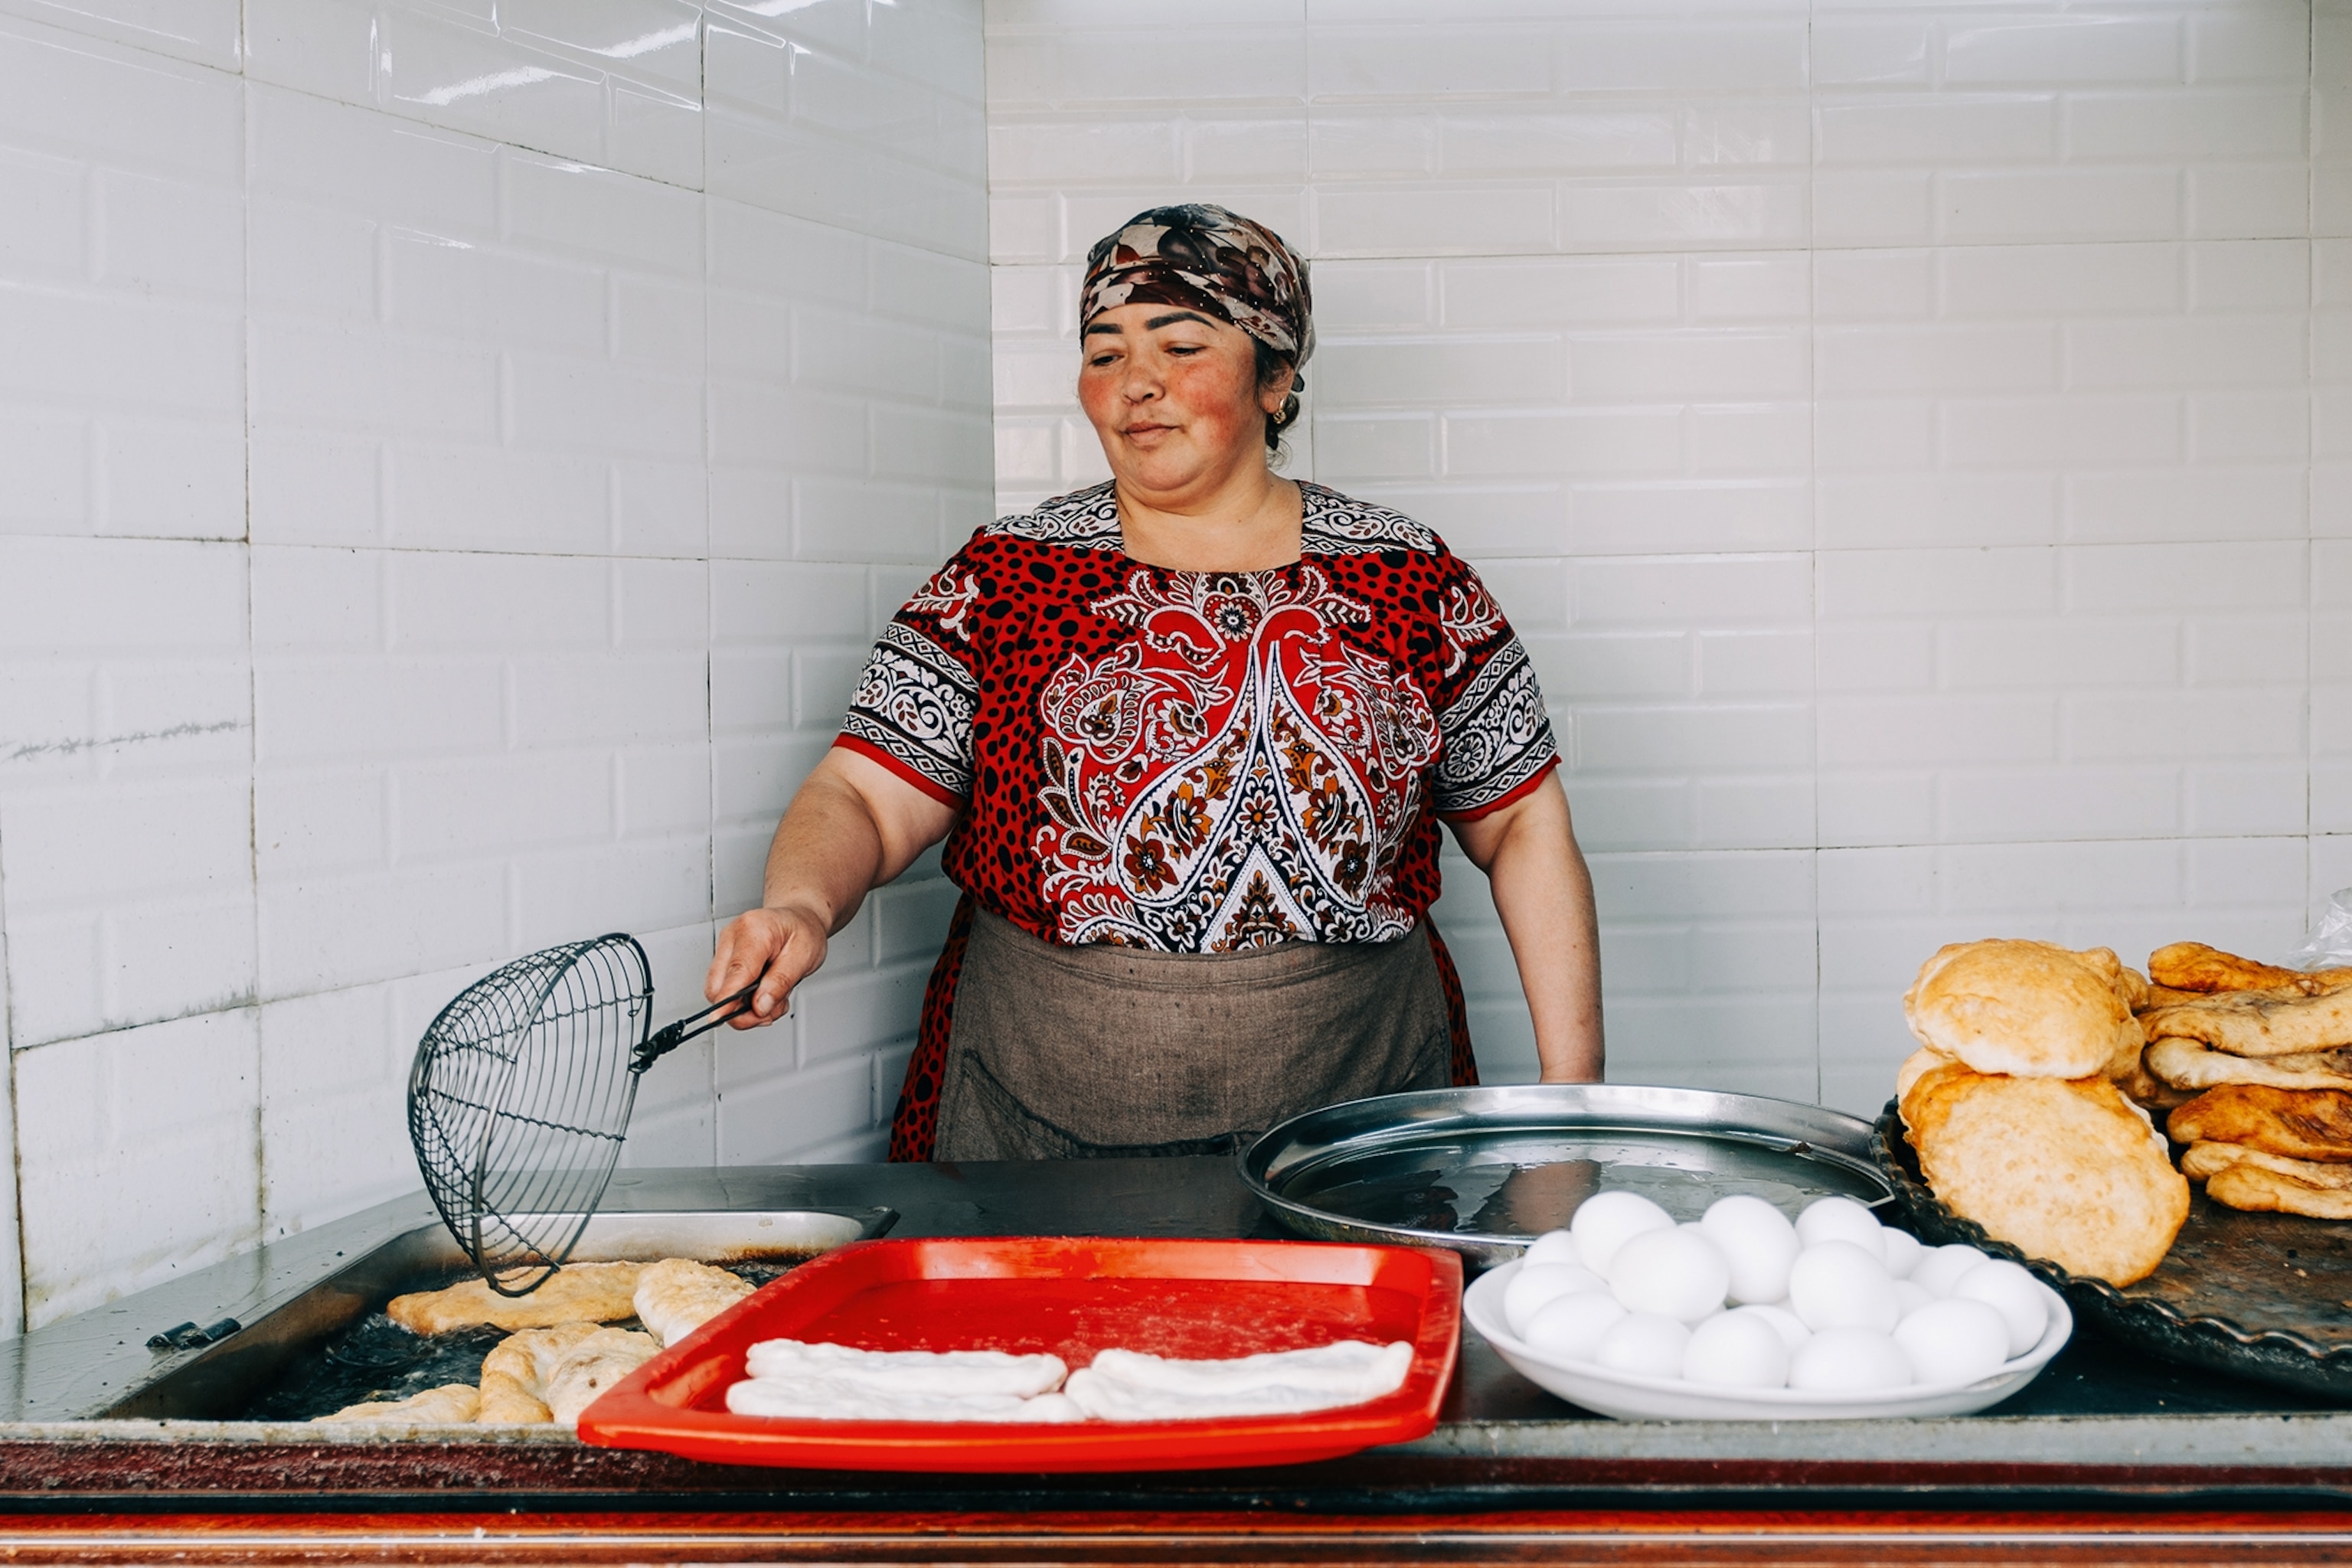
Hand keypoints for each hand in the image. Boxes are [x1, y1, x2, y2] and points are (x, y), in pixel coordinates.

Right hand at [707, 905, 828, 1028]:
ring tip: (774, 999)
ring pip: (719, 991)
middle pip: (718, 987)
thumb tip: (760, 1007)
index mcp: (754, 930)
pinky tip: (764, 993)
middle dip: (742, 1010)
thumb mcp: (804, 957)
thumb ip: (781, 982)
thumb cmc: (803, 931)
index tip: (721, 1019)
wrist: (799, 919)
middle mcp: (733, 937)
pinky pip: (725, 988)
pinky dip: (744, 1000)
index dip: (727, 1000)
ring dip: (745, 1006)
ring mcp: (725, 947)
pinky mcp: (725, 959)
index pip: (735, 972)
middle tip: (771, 1012)